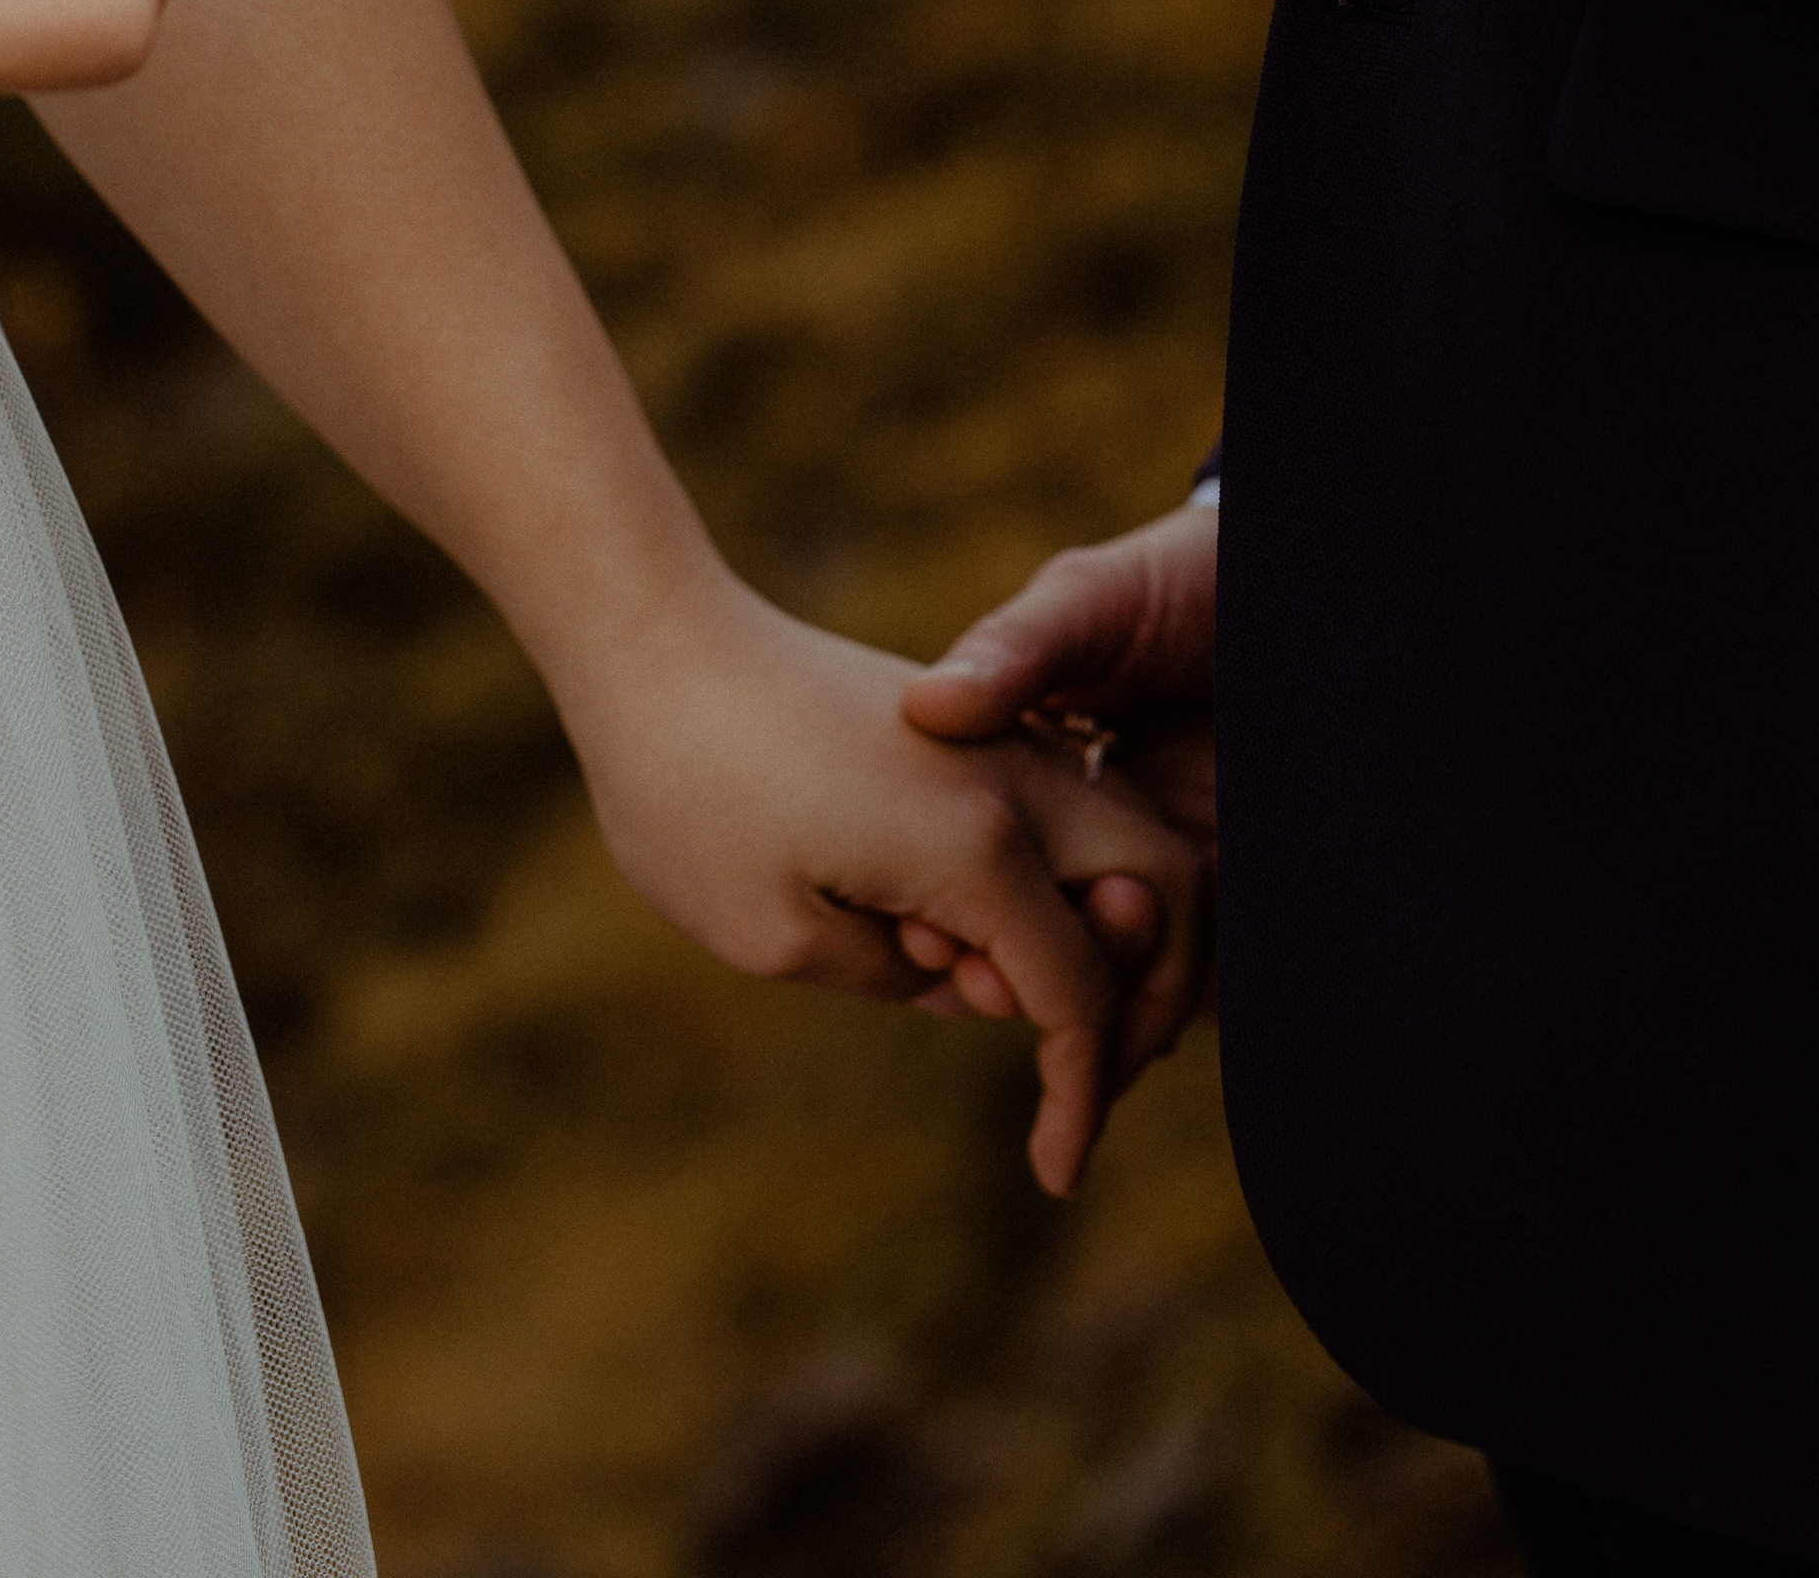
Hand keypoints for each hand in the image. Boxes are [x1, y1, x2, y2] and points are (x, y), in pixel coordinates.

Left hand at [548, 561, 1211, 1194]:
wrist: (657, 644)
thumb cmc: (692, 795)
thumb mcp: (779, 937)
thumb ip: (898, 979)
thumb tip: (962, 983)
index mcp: (979, 842)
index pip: (1079, 992)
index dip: (1079, 1095)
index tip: (1054, 1174)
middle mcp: (1013, 776)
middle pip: (1161, 885)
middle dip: (1146, 993)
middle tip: (1075, 1073)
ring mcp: (996, 736)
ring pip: (1118, 836)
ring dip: (1094, 931)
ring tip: (969, 991)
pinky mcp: (965, 722)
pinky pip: (1058, 806)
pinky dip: (1050, 881)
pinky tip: (949, 934)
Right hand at [896, 501, 1218, 1024]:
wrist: (1306, 574)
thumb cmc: (1183, 579)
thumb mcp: (1088, 602)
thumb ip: (1017, 649)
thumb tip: (930, 707)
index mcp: (1046, 793)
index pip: (992, 889)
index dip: (968, 932)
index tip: (949, 946)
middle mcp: (1105, 848)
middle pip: (1059, 954)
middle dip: (1044, 992)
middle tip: (1035, 993)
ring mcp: (1181, 874)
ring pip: (1135, 984)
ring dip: (1116, 1013)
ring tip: (1118, 983)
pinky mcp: (1241, 898)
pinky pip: (1217, 975)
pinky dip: (1192, 1000)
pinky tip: (1175, 1003)